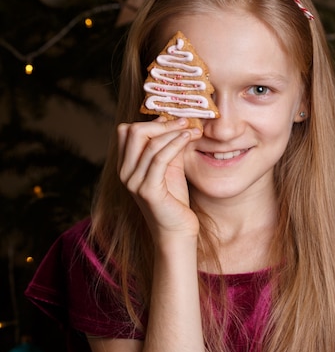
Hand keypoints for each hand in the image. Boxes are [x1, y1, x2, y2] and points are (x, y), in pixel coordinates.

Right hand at [117, 118, 201, 239]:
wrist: (177, 232)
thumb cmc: (174, 201)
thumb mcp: (170, 167)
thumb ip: (168, 146)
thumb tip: (176, 121)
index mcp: (125, 166)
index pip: (126, 132)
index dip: (150, 121)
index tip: (173, 119)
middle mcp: (124, 173)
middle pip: (132, 132)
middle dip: (160, 123)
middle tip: (185, 120)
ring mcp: (133, 182)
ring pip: (148, 143)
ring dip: (173, 131)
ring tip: (192, 127)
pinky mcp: (148, 191)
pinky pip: (160, 158)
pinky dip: (175, 143)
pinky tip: (188, 137)